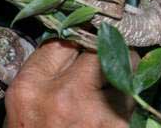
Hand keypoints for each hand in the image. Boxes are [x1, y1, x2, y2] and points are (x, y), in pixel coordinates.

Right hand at [5, 41, 138, 127]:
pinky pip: (133, 94)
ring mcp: (92, 112)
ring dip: (124, 69)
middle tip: (108, 57)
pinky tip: (120, 106)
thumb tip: (74, 46)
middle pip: (94, 46)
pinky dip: (131, 95)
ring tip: (118, 83)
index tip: (87, 45)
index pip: (62, 41)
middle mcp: (60, 95)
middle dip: (104, 49)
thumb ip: (45, 76)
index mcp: (29, 88)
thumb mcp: (27, 110)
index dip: (77, 44)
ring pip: (122, 65)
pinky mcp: (118, 127)